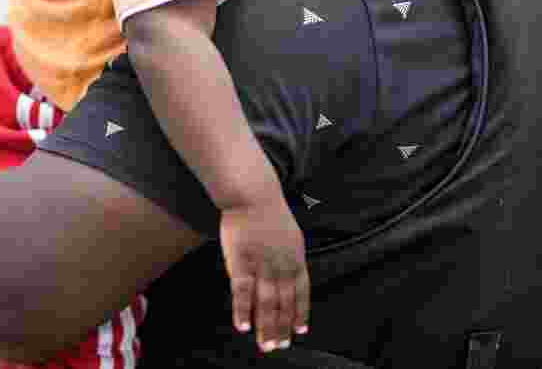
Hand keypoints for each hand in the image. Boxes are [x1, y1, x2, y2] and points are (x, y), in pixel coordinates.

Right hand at [220, 199, 309, 351]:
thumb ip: (290, 255)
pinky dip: (242, 311)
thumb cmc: (269, 210)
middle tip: (279, 347)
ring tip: (265, 345)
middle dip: (282, 328)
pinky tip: (243, 327)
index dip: (300, 313)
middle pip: (284, 303)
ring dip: (266, 327)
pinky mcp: (241, 263)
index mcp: (296, 259)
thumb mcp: (291, 234)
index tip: (300, 331)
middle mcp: (281, 266)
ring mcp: (262, 266)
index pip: (301, 293)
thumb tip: (291, 270)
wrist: (253, 194)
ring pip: (266, 303)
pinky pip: (242, 293)